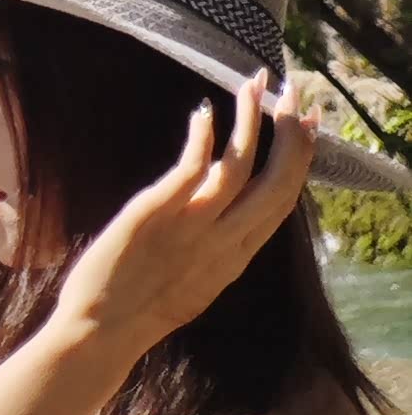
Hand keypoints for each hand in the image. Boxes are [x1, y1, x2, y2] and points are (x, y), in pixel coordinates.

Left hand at [55, 74, 316, 356]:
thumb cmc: (139, 304)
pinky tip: (205, 111)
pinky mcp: (156, 214)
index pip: (282, 202)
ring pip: (238, 168)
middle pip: (275, 183)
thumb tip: (224, 212)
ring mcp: (192, 228)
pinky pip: (190, 170)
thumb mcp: (199, 278)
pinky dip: (202, 139)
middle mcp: (224, 243)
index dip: (301, 161)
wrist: (101, 332)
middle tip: (296, 91)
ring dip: (250, 121)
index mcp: (236, 257)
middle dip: (290, 134)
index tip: (312, 127)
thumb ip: (216, 245)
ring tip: (254, 82)